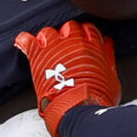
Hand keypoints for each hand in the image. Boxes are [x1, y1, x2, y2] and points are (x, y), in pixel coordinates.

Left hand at [14, 22, 119, 136]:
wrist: (77, 109)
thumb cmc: (96, 99)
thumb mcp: (112, 77)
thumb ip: (109, 58)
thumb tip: (108, 44)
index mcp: (93, 47)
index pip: (89, 28)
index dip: (86, 33)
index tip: (83, 39)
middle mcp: (74, 43)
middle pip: (69, 27)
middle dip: (68, 34)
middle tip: (66, 46)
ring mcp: (55, 48)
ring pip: (49, 31)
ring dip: (49, 39)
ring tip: (48, 49)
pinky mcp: (38, 57)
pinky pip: (27, 41)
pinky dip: (24, 40)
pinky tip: (25, 42)